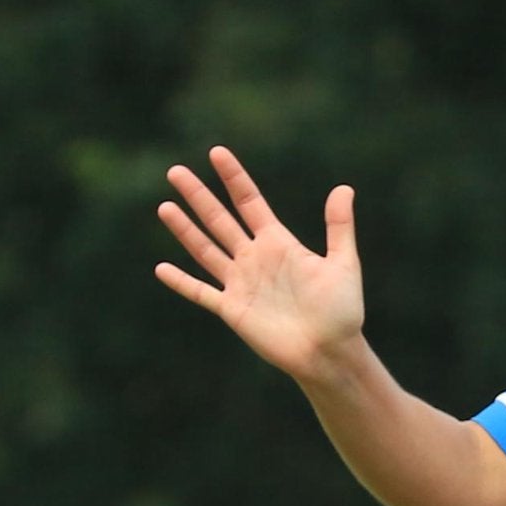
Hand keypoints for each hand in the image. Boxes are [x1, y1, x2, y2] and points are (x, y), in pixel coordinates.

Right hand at [155, 148, 364, 382]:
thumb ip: (339, 227)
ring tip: (165, 206)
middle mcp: (255, 258)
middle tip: (175, 172)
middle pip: (220, 220)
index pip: (250, 202)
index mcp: (279, 243)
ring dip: (185, 230)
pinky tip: (161, 268)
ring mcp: (241, 283)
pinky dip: (182, 282)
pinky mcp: (233, 310)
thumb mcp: (343, 264)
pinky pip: (201, 292)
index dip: (233, 178)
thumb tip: (344, 188)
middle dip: (198, 196)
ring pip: (205, 250)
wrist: (329, 352)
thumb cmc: (341, 311)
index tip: (217, 152)